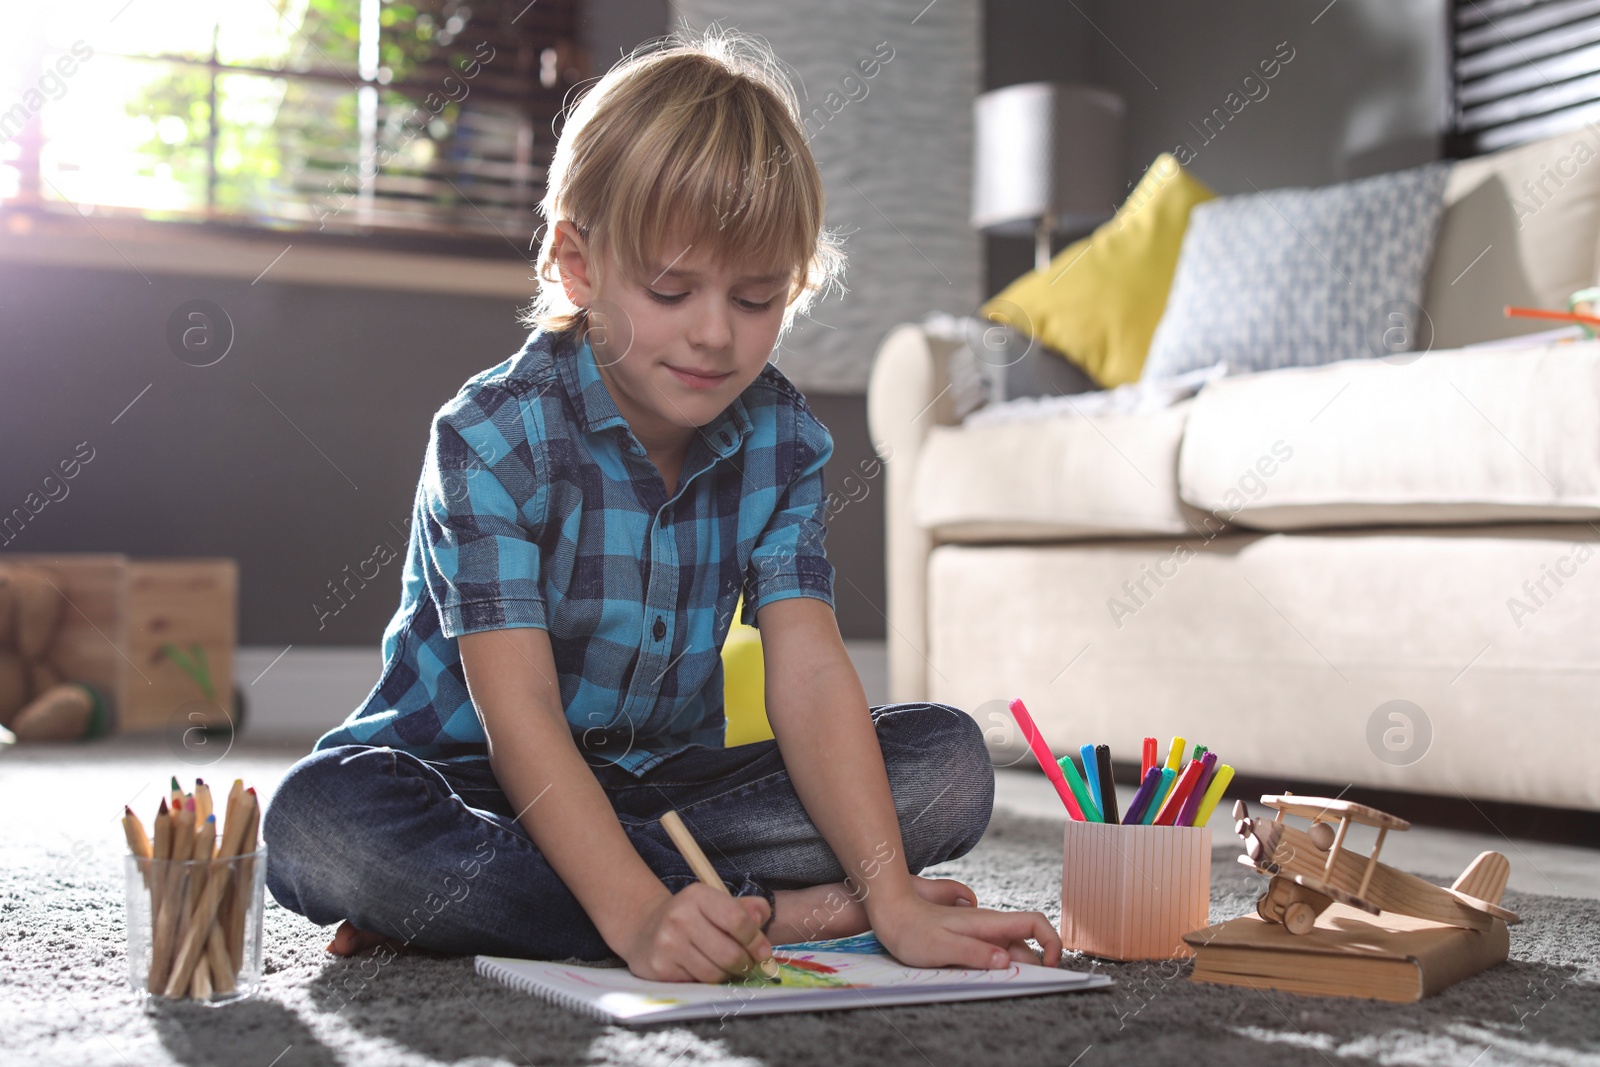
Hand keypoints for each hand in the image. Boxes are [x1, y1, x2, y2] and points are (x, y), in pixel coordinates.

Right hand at [618, 883, 774, 982]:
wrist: (644, 929)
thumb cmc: (690, 917)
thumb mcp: (715, 903)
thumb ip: (745, 908)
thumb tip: (761, 918)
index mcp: (698, 895)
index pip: (738, 920)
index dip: (756, 940)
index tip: (763, 951)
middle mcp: (680, 917)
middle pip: (729, 952)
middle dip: (746, 963)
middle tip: (749, 964)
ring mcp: (668, 943)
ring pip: (715, 972)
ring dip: (728, 974)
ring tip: (728, 968)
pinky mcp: (660, 967)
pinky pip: (698, 982)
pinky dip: (709, 980)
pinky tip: (706, 969)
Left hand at [869, 890, 1061, 969]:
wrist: (890, 913)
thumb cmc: (912, 930)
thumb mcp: (941, 946)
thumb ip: (973, 952)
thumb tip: (1006, 961)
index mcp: (988, 923)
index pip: (1034, 923)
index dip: (1050, 941)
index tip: (1050, 966)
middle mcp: (989, 926)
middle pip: (1025, 945)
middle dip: (1033, 966)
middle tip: (1024, 988)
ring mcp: (979, 933)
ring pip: (1008, 952)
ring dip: (1013, 970)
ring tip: (1002, 987)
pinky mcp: (968, 941)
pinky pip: (991, 955)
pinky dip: (996, 969)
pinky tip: (983, 980)